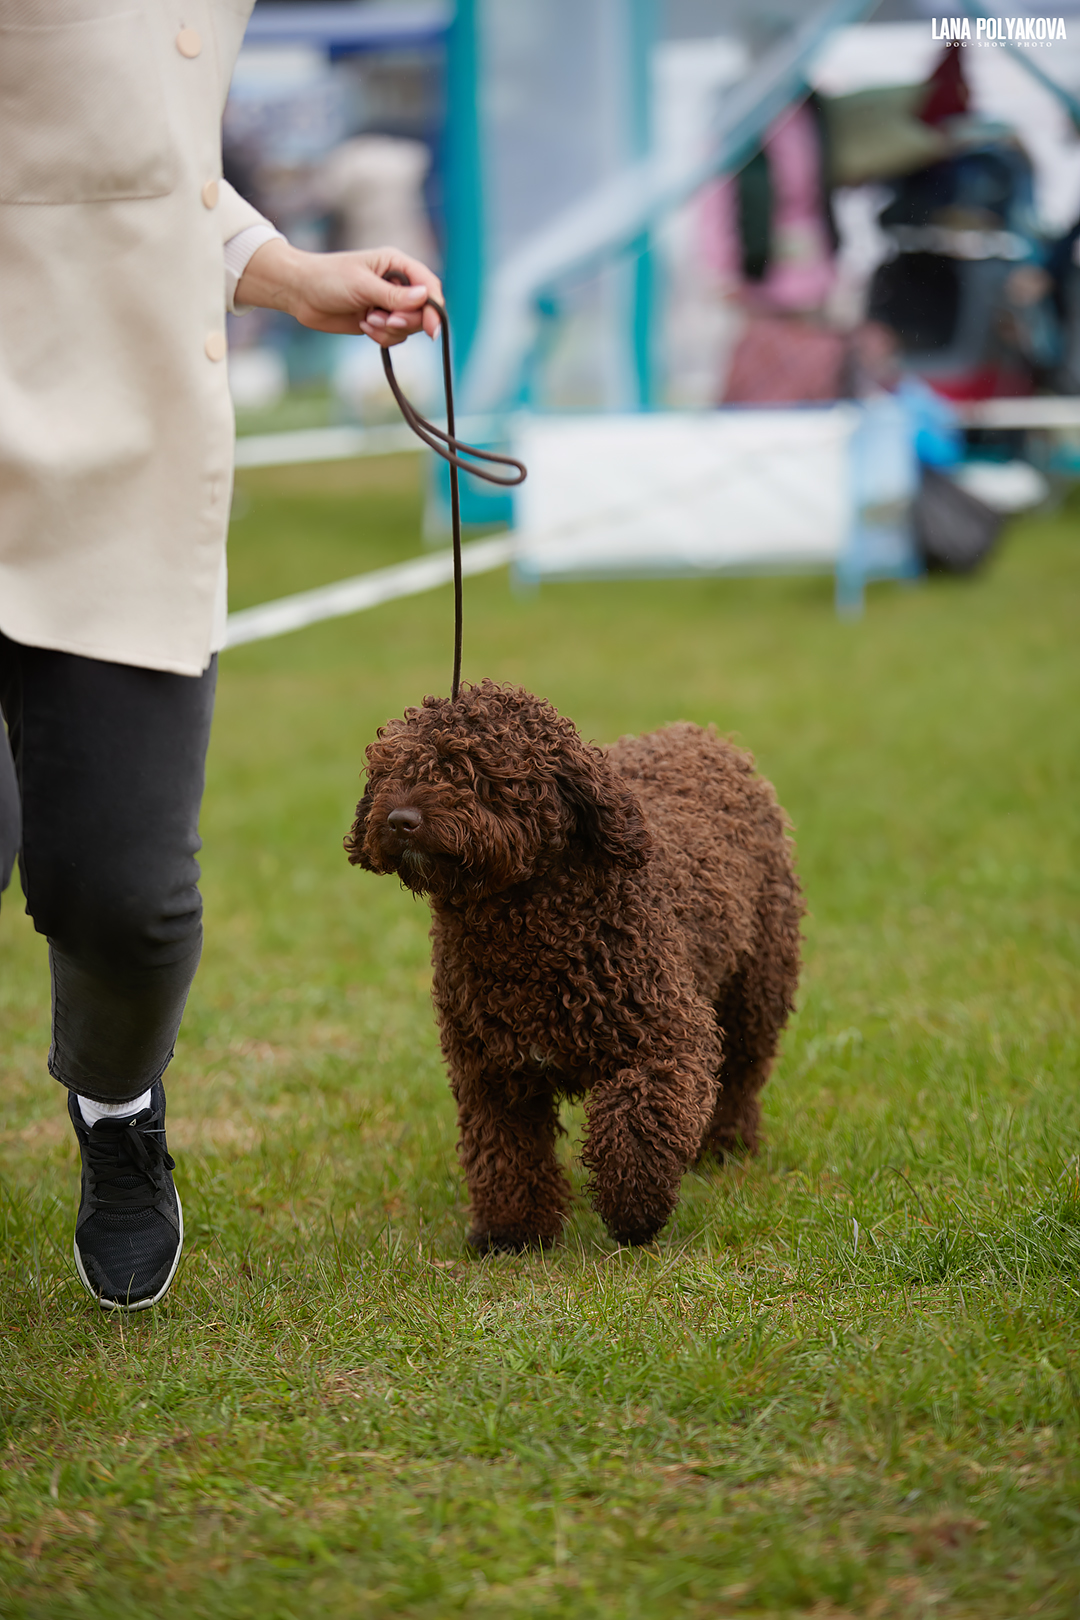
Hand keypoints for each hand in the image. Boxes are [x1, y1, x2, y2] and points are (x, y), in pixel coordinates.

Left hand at [234, 240, 442, 344]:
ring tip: (367, 320)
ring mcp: (388, 304)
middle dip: (405, 321)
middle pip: (422, 311)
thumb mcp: (362, 285)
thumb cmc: (328, 279)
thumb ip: (394, 294)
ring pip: (408, 327)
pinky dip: (381, 337)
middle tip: (386, 320)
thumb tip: (424, 297)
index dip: (433, 309)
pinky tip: (364, 326)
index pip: (428, 286)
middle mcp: (397, 283)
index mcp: (396, 265)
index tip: (432, 329)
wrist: (301, 293)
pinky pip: (394, 336)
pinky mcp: (379, 321)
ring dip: (389, 330)